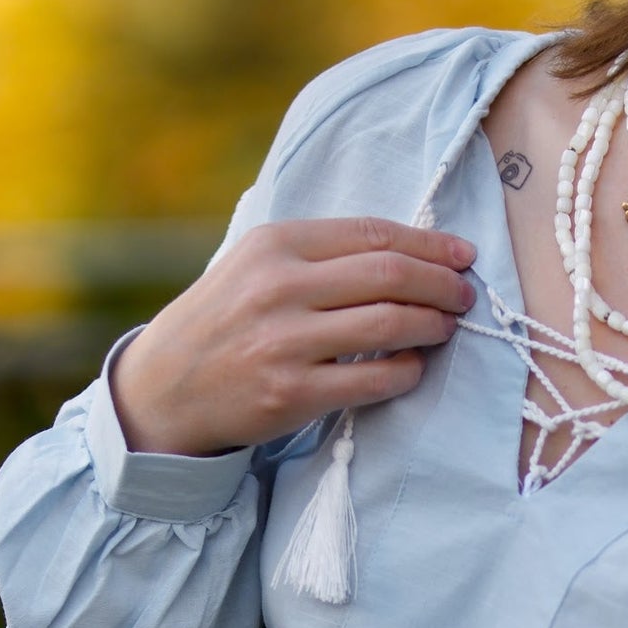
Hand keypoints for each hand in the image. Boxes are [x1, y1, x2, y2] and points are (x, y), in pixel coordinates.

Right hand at [109, 216, 477, 455]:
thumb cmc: (223, 321)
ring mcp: (284, 342)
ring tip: (445, 327)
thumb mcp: (255, 266)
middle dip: (442, 283)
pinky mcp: (291, 394)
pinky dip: (407, 371)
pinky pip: (374, 380)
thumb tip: (408, 250)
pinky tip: (413, 366)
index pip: (374, 234)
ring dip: (433, 325)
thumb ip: (319, 254)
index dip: (429, 244)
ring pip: (389, 324)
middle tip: (463, 295)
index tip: (462, 255)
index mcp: (275, 244)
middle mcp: (279, 287)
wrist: (164, 389)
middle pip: (391, 275)